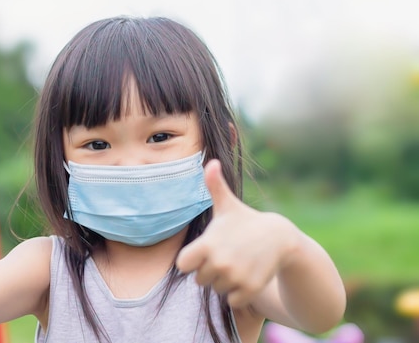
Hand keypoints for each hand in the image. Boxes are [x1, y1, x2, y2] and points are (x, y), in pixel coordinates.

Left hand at [176, 159, 296, 307]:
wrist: (280, 238)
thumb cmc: (245, 221)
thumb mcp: (228, 205)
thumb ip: (214, 186)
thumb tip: (210, 162)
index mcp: (208, 244)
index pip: (182, 264)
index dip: (191, 260)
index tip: (204, 252)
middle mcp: (219, 263)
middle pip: (200, 280)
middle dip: (210, 271)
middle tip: (226, 256)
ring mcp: (235, 277)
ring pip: (216, 290)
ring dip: (224, 282)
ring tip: (237, 264)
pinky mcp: (249, 290)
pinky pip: (232, 301)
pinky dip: (237, 294)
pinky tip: (245, 277)